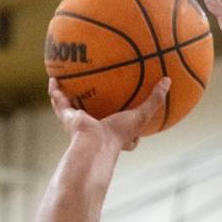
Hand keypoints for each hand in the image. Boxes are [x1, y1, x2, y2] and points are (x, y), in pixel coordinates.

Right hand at [48, 76, 169, 151]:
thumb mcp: (141, 115)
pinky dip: (55, 91)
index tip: (135, 119)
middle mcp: (97, 131)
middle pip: (98, 119)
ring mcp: (81, 126)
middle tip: (100, 95)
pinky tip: (54, 77)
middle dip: (99, 110)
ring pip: (75, 110)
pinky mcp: (68, 120)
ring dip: (71, 98)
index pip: (127, 136)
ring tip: (69, 83)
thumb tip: (168, 81)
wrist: (94, 143)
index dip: (133, 131)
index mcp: (116, 135)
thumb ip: (155, 99)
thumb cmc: (118, 134)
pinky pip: (59, 102)